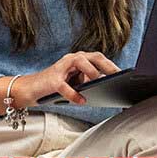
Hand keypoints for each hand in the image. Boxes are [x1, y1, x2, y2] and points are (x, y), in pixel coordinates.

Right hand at [0, 51, 118, 113]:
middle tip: (117, 75)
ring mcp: (61, 68)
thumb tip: (107, 87)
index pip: (99, 58)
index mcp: (79, 60)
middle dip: (107, 65)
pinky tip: (82, 101)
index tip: (125, 73)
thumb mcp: (75, 84)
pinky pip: (65, 86)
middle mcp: (71, 60)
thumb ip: (88, 83)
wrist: (31, 90)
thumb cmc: (56, 87)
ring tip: (98, 82)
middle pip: (94, 56)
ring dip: (91, 72)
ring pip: (80, 62)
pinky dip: (74, 94)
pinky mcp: (52, 80)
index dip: (112, 65)